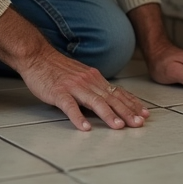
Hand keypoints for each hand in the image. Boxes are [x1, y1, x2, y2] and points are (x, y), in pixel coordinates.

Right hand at [0, 8, 149, 131]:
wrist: (37, 55)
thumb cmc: (58, 68)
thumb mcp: (82, 75)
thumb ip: (94, 87)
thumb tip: (110, 101)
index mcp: (95, 78)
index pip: (118, 92)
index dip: (132, 104)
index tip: (144, 114)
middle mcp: (88, 81)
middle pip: (111, 98)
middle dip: (127, 112)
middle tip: (139, 123)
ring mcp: (74, 87)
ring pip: (95, 102)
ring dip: (108, 115)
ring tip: (118, 126)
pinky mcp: (59, 93)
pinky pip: (70, 106)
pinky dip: (78, 118)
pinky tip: (85, 128)